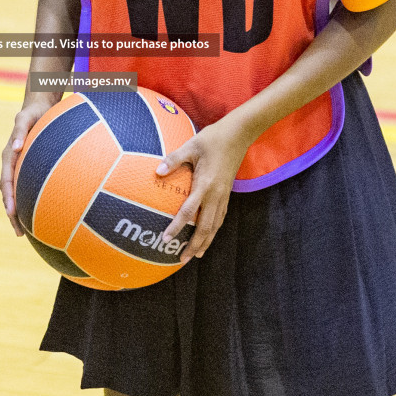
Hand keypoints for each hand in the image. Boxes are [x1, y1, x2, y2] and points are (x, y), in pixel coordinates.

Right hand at [0, 91, 62, 235]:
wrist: (38, 108)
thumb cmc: (33, 113)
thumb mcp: (25, 119)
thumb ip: (20, 132)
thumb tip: (17, 148)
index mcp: (9, 156)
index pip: (6, 181)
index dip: (8, 198)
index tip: (11, 213)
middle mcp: (11, 164)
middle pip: (8, 193)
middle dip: (11, 213)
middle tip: (19, 232)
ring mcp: (18, 168)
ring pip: (15, 193)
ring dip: (17, 212)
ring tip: (23, 231)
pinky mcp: (26, 169)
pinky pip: (24, 188)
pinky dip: (26, 201)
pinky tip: (37, 213)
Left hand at [157, 118, 253, 262]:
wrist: (238, 135)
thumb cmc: (212, 138)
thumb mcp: (191, 145)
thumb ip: (174, 159)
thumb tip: (157, 171)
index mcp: (205, 184)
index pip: (189, 211)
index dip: (177, 226)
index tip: (166, 239)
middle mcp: (216, 194)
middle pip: (205, 227)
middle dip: (194, 245)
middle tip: (182, 260)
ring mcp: (223, 196)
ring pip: (215, 225)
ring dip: (205, 242)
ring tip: (196, 255)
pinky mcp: (227, 194)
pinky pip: (220, 217)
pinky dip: (213, 230)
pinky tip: (208, 236)